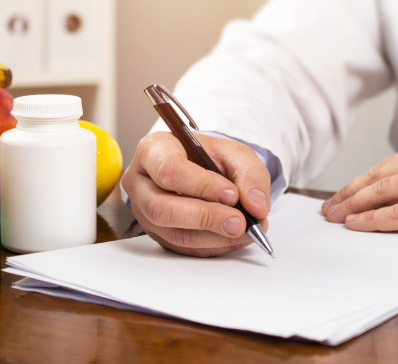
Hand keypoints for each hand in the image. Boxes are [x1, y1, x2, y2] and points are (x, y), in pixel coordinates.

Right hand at [122, 131, 270, 256]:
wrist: (200, 170)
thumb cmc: (208, 157)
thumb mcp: (234, 153)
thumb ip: (250, 174)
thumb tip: (256, 206)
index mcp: (153, 150)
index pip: (168, 170)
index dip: (200, 185)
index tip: (231, 194)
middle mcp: (141, 182)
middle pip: (162, 207)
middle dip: (205, 218)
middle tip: (240, 221)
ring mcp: (144, 211)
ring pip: (172, 233)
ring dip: (213, 236)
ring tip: (244, 231)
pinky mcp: (157, 233)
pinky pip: (182, 247)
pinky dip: (213, 246)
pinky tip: (235, 238)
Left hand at [320, 138, 397, 242]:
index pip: (390, 164)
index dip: (364, 180)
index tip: (346, 192)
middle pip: (378, 175)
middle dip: (349, 192)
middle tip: (329, 206)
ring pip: (382, 190)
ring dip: (353, 205)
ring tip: (334, 216)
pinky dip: (374, 220)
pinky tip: (357, 225)